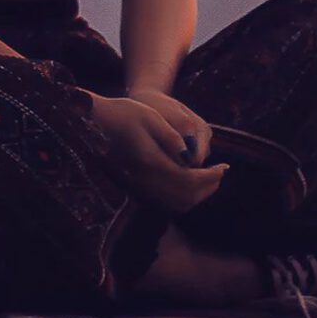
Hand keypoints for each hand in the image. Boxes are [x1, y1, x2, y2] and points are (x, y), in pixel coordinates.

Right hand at [83, 91, 227, 215]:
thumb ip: (171, 136)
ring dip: (197, 195)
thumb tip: (189, 154)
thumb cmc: (122, 113)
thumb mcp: (149, 116)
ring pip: (175, 204)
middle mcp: (143, 180)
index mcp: (149, 162)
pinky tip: (189, 181)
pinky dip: (183, 197)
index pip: (188, 180)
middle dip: (207, 188)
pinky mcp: (134, 188)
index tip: (224, 167)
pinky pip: (164, 202)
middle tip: (220, 173)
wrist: (91, 123)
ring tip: (209, 179)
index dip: (210, 177)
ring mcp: (137, 187)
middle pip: (185, 197)